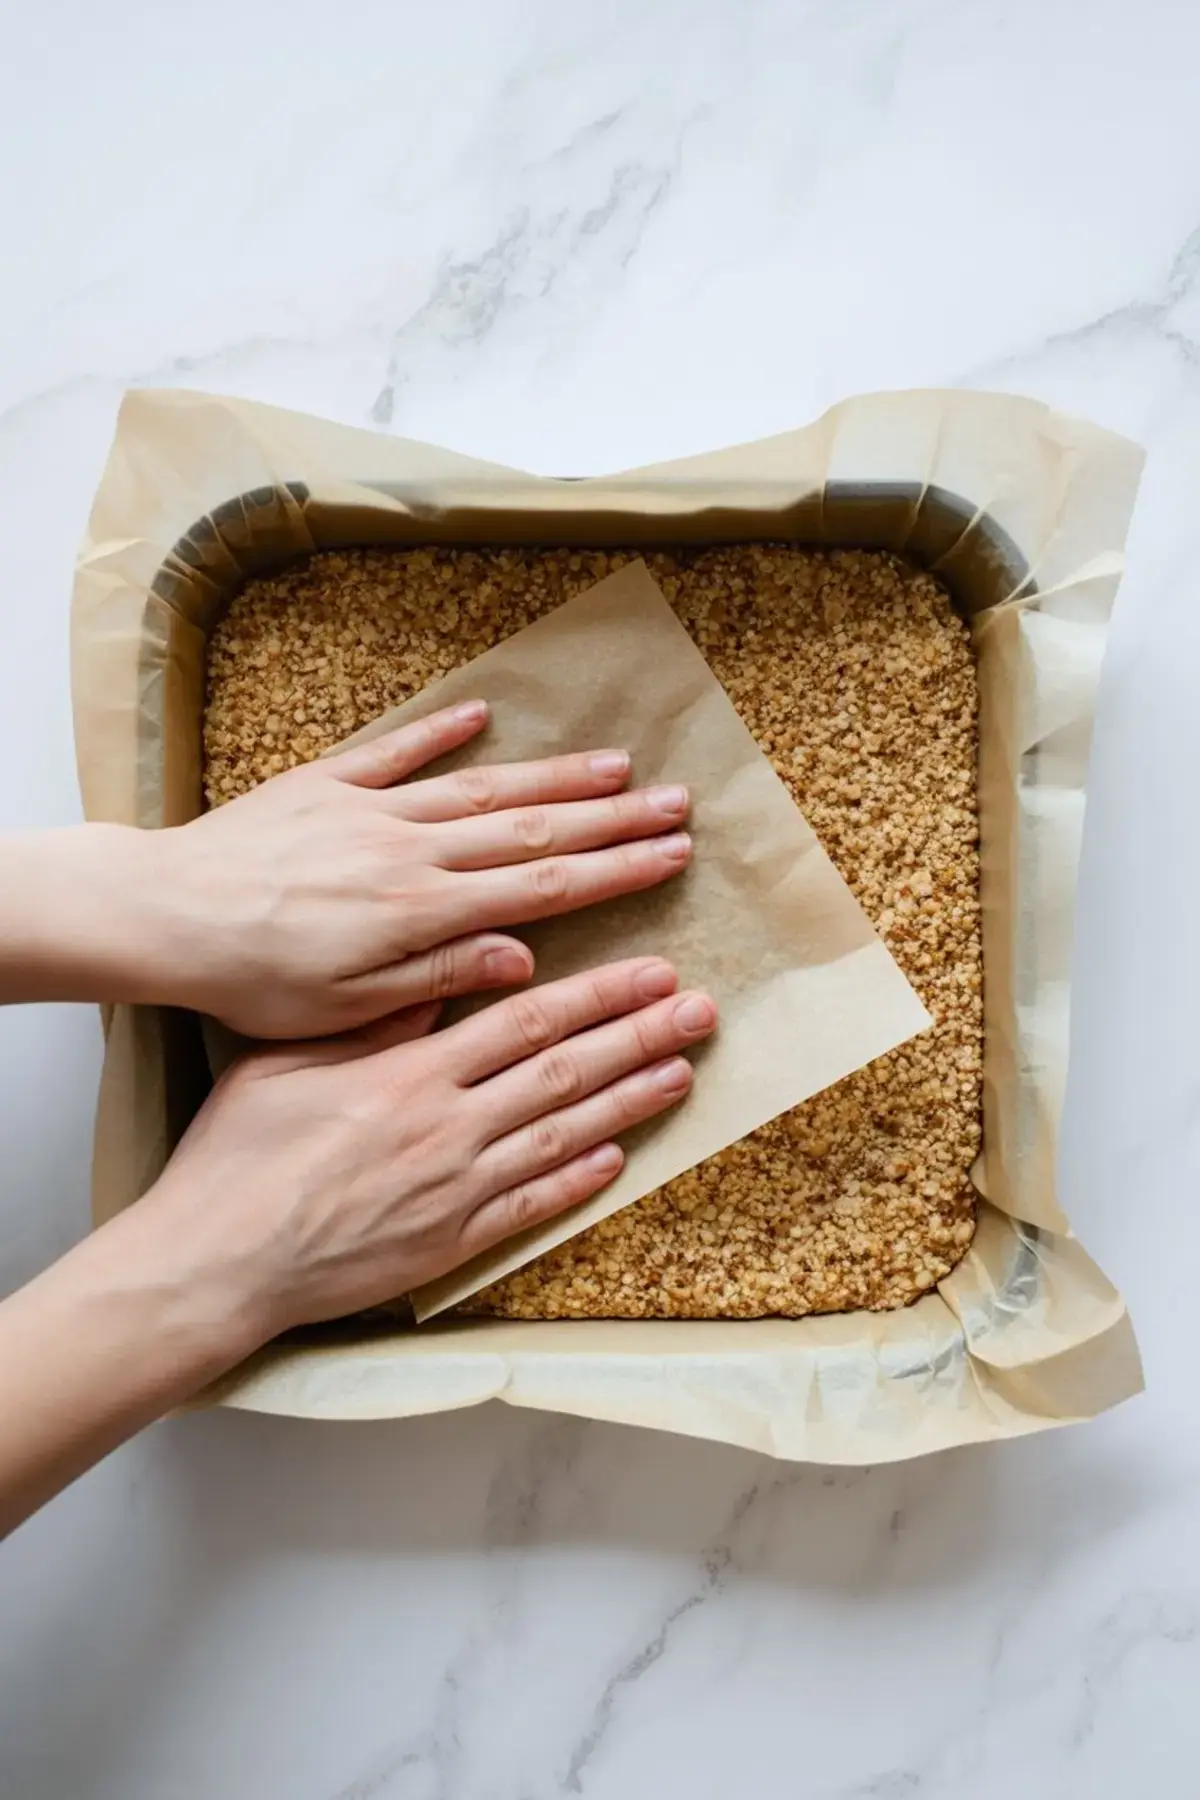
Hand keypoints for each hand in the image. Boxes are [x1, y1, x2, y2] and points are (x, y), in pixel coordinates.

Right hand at [133, 958, 716, 1341]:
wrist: (220, 1260)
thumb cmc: (238, 1153)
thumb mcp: (290, 1060)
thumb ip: (375, 1022)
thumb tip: (444, 982)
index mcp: (411, 1074)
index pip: (527, 1022)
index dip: (597, 995)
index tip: (649, 973)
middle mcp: (448, 1127)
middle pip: (565, 1072)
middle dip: (639, 1036)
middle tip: (699, 1012)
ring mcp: (457, 1190)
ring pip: (566, 1135)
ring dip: (631, 1100)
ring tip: (684, 1072)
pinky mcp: (452, 1243)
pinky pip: (533, 1206)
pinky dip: (580, 1181)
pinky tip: (622, 1158)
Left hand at [152, 700, 691, 1036]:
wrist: (166, 916)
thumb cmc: (254, 978)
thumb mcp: (350, 1007)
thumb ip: (440, 977)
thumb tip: (522, 959)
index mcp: (424, 910)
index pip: (544, 886)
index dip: (615, 870)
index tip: (670, 856)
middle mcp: (411, 848)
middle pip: (532, 828)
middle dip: (612, 819)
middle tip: (677, 804)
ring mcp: (371, 808)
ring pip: (481, 787)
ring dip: (552, 775)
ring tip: (616, 764)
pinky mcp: (326, 784)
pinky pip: (395, 751)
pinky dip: (441, 731)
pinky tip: (483, 713)